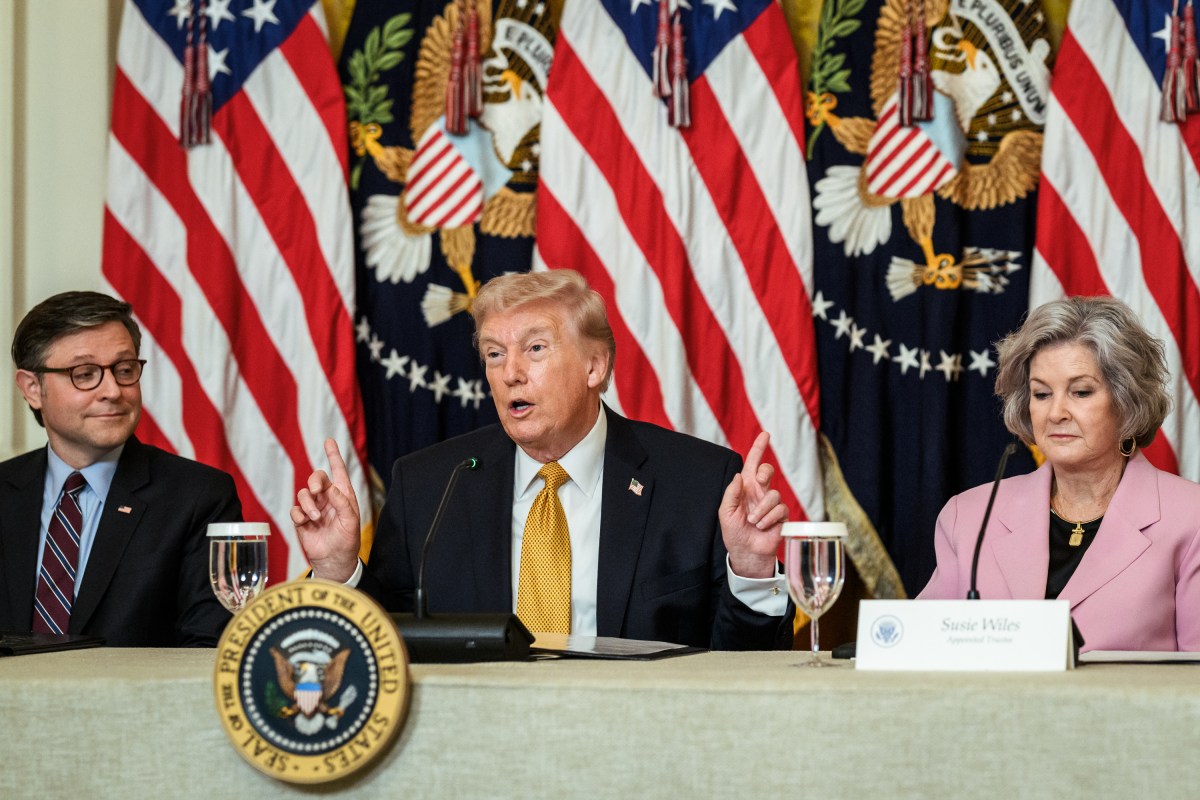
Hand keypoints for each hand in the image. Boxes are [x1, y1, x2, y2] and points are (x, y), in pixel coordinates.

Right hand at [290, 438, 362, 581]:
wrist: (334, 560)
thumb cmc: (347, 541)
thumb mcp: (350, 522)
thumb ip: (343, 504)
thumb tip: (331, 489)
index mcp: (343, 495)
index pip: (338, 471)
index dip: (334, 455)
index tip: (329, 441)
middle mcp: (327, 499)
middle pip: (316, 478)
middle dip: (315, 481)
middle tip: (317, 490)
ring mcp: (314, 509)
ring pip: (303, 494)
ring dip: (308, 504)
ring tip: (315, 517)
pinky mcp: (302, 520)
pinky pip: (294, 510)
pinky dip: (299, 514)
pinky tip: (305, 522)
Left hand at [719, 431, 788, 578]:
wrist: (746, 552)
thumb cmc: (734, 532)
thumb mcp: (725, 512)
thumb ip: (731, 493)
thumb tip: (739, 475)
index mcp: (745, 488)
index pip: (752, 463)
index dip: (758, 448)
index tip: (765, 434)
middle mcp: (760, 492)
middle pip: (768, 471)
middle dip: (764, 472)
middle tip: (758, 482)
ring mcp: (771, 503)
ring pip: (773, 494)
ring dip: (761, 510)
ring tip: (753, 522)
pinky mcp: (781, 515)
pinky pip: (780, 509)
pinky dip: (768, 518)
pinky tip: (762, 526)